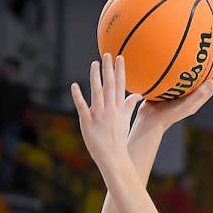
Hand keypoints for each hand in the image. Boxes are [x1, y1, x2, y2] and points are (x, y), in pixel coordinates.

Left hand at [71, 54, 140, 172]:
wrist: (113, 157)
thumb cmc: (119, 140)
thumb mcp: (126, 121)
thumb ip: (129, 106)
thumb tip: (138, 95)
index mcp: (119, 109)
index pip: (121, 86)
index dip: (120, 71)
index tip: (119, 57)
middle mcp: (110, 110)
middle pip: (110, 86)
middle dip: (108, 69)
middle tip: (107, 55)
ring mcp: (98, 116)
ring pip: (97, 93)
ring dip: (95, 77)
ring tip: (94, 64)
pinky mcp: (87, 123)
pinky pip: (82, 107)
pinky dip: (78, 96)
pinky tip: (74, 85)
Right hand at [132, 67, 212, 137]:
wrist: (149, 120)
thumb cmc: (168, 115)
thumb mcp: (185, 105)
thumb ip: (198, 94)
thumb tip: (212, 81)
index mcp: (194, 103)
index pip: (209, 89)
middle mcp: (187, 99)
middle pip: (200, 84)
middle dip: (207, 72)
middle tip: (210, 59)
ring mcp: (176, 96)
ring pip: (187, 82)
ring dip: (192, 71)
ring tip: (194, 59)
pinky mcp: (166, 93)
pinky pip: (173, 80)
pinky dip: (176, 72)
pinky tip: (174, 63)